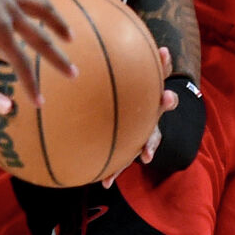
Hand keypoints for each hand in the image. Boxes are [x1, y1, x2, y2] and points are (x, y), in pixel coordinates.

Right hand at [0, 0, 73, 104]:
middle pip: (41, 8)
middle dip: (57, 22)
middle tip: (71, 36)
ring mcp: (8, 14)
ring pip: (40, 40)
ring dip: (57, 58)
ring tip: (72, 74)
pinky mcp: (0, 34)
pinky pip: (21, 63)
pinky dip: (31, 82)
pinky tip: (37, 99)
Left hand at [104, 49, 180, 186]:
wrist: (129, 121)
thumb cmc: (113, 98)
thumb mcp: (109, 85)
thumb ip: (96, 70)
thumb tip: (67, 52)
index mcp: (146, 90)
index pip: (158, 71)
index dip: (163, 62)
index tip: (162, 51)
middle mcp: (150, 109)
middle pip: (163, 103)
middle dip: (167, 99)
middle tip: (168, 97)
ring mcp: (146, 128)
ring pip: (152, 135)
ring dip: (150, 144)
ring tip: (146, 155)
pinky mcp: (135, 146)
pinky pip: (126, 159)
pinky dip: (116, 171)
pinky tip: (105, 184)